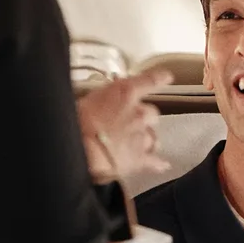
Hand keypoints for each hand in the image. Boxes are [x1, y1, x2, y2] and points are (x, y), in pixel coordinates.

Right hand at [76, 67, 168, 183]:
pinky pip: (155, 162)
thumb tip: (98, 100)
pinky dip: (158, 163)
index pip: (149, 81)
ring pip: (154, 137)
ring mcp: (142, 137)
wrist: (81, 150)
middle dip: (142, 118)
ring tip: (135, 144)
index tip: (166, 77)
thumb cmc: (77, 122)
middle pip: (151, 113)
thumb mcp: (85, 100)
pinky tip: (162, 165)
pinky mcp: (140, 159)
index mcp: (125, 93)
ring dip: (146, 139)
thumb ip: (99, 99)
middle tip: (128, 122)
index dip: (159, 79)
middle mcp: (139, 113)